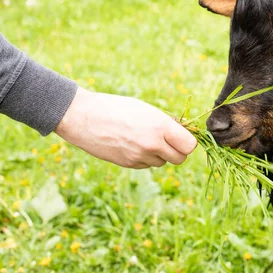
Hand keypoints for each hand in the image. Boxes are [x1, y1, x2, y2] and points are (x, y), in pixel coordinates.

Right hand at [55, 87, 196, 168]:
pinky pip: (146, 164)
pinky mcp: (128, 164)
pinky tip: (133, 144)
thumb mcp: (145, 109)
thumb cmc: (116, 107)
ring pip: (163, 162)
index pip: (189, 145)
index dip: (188, 142)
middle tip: (169, 140)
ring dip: (160, 154)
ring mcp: (140, 156)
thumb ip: (164, 123)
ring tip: (145, 138)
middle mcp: (152, 144)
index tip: (182, 136)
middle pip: (180, 159)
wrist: (83, 117)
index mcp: (160, 126)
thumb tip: (181, 134)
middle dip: (177, 151)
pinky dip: (145, 157)